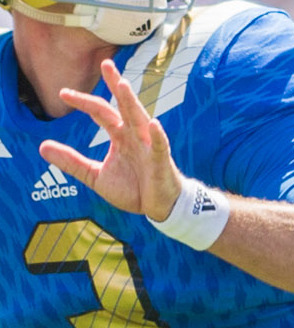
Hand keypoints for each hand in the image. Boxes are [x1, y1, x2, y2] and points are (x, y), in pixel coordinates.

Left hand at [38, 59, 181, 220]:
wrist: (159, 208)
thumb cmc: (133, 190)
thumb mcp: (96, 177)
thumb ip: (72, 162)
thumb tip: (42, 147)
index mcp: (120, 135)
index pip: (100, 112)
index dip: (83, 101)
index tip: (63, 93)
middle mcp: (134, 135)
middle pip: (123, 105)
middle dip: (115, 85)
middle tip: (105, 64)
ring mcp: (149, 146)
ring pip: (140, 119)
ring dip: (131, 102)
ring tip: (122, 84)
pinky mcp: (162, 162)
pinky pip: (160, 147)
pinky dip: (158, 136)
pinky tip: (154, 124)